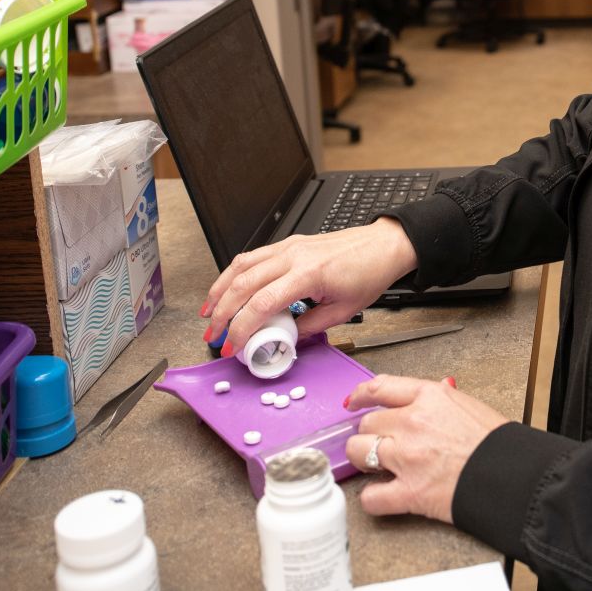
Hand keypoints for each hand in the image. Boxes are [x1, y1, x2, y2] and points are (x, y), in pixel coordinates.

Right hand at [202, 217, 417, 352]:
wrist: (383, 245)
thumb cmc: (369, 272)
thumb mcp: (343, 311)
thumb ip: (310, 327)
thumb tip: (285, 339)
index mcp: (308, 274)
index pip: (261, 304)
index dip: (241, 328)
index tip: (233, 346)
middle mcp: (293, 256)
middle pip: (242, 284)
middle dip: (222, 314)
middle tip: (214, 336)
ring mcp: (288, 247)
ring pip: (241, 266)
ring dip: (220, 290)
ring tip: (209, 314)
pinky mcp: (288, 244)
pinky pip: (252, 257)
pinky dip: (234, 273)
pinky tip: (227, 288)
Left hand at [342, 375, 507, 522]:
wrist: (514, 475)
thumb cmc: (499, 444)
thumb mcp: (470, 406)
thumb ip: (442, 401)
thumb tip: (432, 395)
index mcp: (430, 398)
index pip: (380, 388)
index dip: (361, 395)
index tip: (354, 402)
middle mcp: (413, 423)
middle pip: (367, 423)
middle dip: (368, 433)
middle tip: (377, 442)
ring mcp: (407, 458)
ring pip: (358, 453)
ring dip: (363, 461)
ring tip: (376, 466)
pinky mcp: (409, 493)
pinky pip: (372, 497)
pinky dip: (373, 499)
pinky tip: (382, 496)